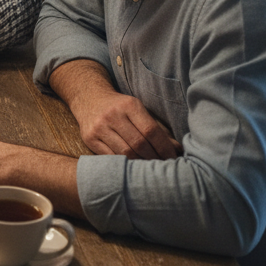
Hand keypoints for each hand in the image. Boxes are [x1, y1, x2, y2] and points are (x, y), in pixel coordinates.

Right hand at [49, 60, 179, 158]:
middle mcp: (112, 115)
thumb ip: (155, 128)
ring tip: (149, 167)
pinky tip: (132, 165)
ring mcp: (99, 127)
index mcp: (128, 105)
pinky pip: (110, 157)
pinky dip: (124, 163)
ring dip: (140, 163)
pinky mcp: (89, 138)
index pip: (151, 131)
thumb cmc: (119, 106)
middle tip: (163, 165)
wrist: (88, 98)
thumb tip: (176, 149)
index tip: (172, 157)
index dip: (164, 147)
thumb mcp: (137, 110)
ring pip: (125, 153)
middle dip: (154, 157)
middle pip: (139, 144)